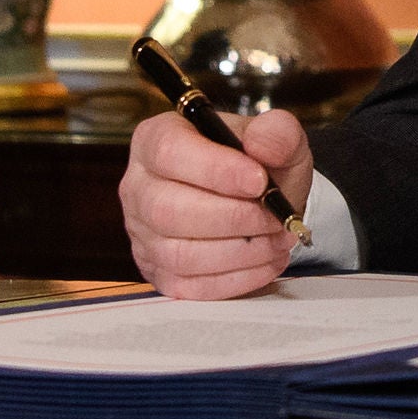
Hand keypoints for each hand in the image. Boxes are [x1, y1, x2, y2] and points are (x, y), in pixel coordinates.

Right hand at [120, 107, 313, 298]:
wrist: (260, 201)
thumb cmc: (257, 165)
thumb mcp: (276, 137)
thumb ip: (276, 132)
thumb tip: (263, 143)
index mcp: (155, 140)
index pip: (168, 152)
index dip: (215, 170)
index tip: (259, 181)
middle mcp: (139, 187)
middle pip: (167, 210)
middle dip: (232, 218)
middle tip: (276, 217)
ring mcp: (143, 234)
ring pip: (179, 254)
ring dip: (239, 251)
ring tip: (278, 239)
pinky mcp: (159, 272)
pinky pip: (191, 286)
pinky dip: (237, 278)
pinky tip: (267, 261)